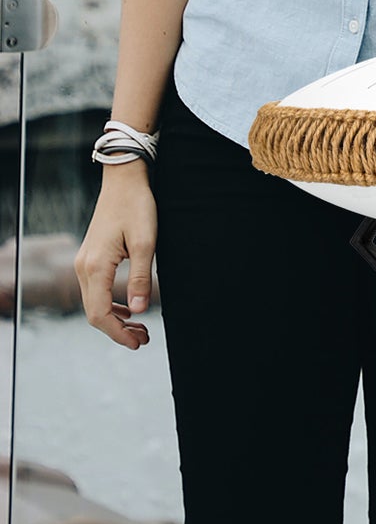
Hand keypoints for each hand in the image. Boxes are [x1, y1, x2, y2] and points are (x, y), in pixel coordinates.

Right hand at [74, 162, 155, 349]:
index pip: (100, 314)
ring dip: (115, 319)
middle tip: (144, 340)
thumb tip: (140, 311)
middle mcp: (83, 268)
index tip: (139, 342)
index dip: (118, 333)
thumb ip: (140, 278)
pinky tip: (128, 309)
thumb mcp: (145, 242)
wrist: (123, 181)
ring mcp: (84, 262)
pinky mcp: (90, 257)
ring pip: (94, 302)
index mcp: (95, 267)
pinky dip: (111, 304)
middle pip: (95, 313)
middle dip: (118, 330)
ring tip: (140, 328)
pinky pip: (96, 290)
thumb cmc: (137, 206)